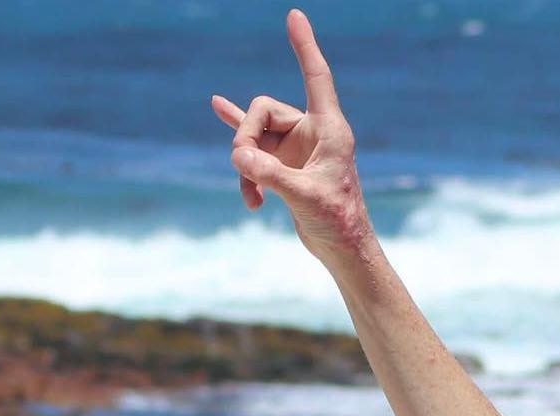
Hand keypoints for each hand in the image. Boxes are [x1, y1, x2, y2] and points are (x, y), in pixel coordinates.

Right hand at [210, 9, 372, 262]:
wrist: (343, 249)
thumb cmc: (338, 223)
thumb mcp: (304, 198)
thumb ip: (270, 175)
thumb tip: (238, 155)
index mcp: (330, 130)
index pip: (316, 77)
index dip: (305, 46)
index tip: (295, 15)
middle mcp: (313, 132)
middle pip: (264, 110)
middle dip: (246, 136)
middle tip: (245, 168)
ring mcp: (296, 147)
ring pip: (254, 135)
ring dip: (244, 163)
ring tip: (251, 195)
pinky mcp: (284, 164)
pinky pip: (253, 146)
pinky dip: (240, 147)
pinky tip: (216, 105)